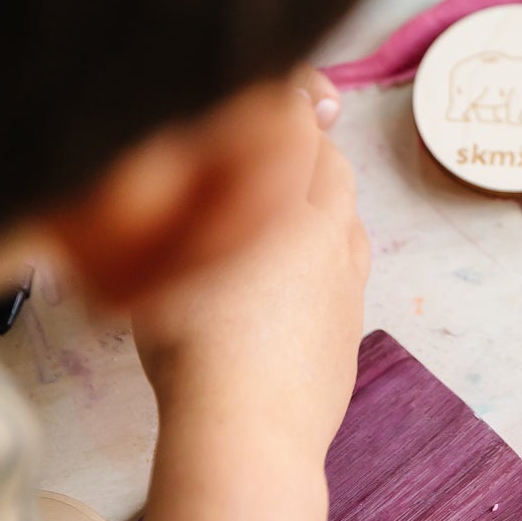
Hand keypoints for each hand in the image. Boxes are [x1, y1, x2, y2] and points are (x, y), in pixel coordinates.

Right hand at [130, 81, 369, 466]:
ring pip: (348, 210)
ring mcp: (347, 274)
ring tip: (286, 201)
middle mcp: (325, 229)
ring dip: (324, 195)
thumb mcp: (166, 267)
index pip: (299, 124)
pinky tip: (302, 260)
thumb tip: (187, 191)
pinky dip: (334, 243)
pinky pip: (353, 258)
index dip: (293, 100)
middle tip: (279, 140)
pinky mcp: (355, 314)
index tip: (288, 90)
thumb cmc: (193, 351)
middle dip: (309, 145)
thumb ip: (187, 216)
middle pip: (331, 163)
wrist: (250, 430)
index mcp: (283, 203)